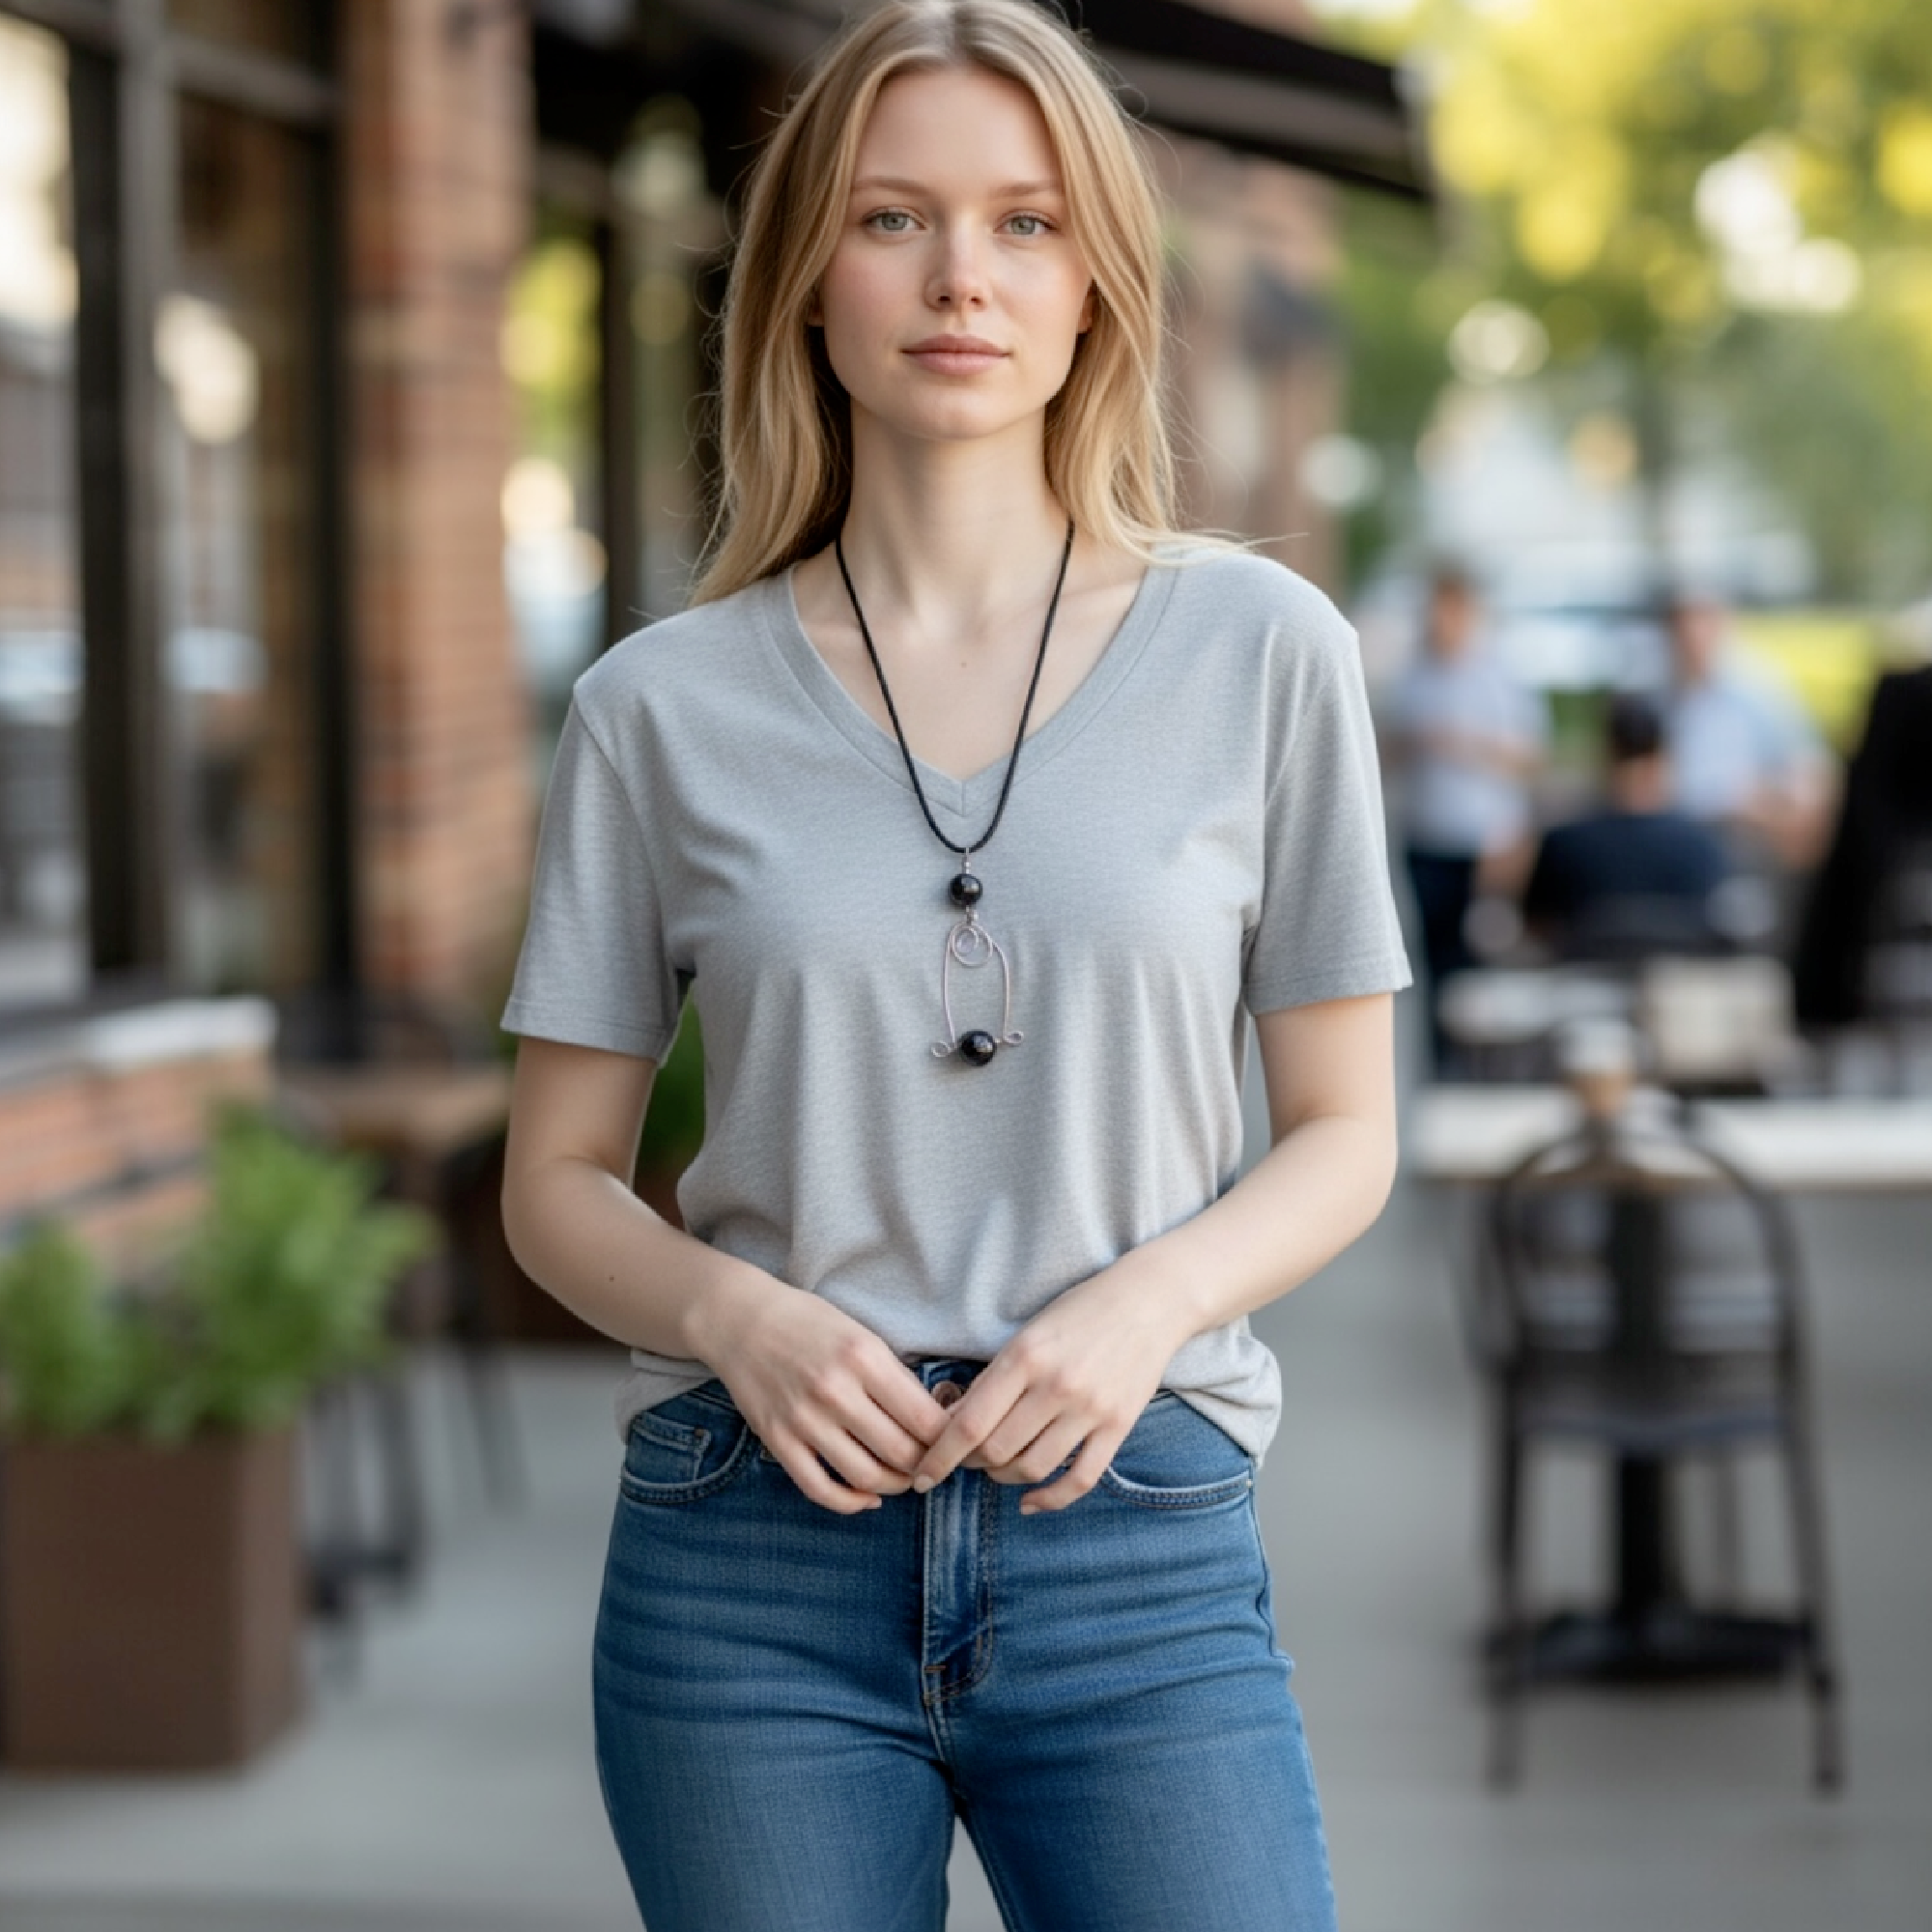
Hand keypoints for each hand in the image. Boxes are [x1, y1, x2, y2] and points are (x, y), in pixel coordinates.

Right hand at [697, 1276, 949, 1514]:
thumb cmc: (810, 1324)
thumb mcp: (862, 1335)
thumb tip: (934, 1421)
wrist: (742, 1319)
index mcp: (864, 1358)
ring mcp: (804, 1420)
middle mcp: (835, 1391)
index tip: (955, 1443)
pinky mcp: (777, 1441)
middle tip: (933, 1465)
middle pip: (901, 1453)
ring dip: (894, 1487)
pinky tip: (866, 1497)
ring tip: (903, 1479)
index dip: (948, 1440)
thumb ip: (895, 1377)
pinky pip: (820, 1489)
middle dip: (926, 1467)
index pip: (925, 1419)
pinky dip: (850, 1503)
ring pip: (866, 1477)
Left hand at [910, 1265, 1188, 1514]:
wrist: (1149, 1301)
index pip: (969, 1424)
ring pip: (1032, 1468)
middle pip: (996, 1451)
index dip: (939, 1458)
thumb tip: (954, 1423)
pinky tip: (1030, 1502)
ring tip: (997, 1469)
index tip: (922, 1475)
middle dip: (971, 1464)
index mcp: (1025, 1357)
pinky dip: (1050, 1499)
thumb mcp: (1028, 1333)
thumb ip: (994, 1378)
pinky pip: (1080, 1479)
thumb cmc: (1079, 1312)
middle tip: (965, 1460)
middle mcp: (1056, 1386)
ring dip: (1004, 1478)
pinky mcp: (1118, 1426)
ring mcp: (1090, 1409)